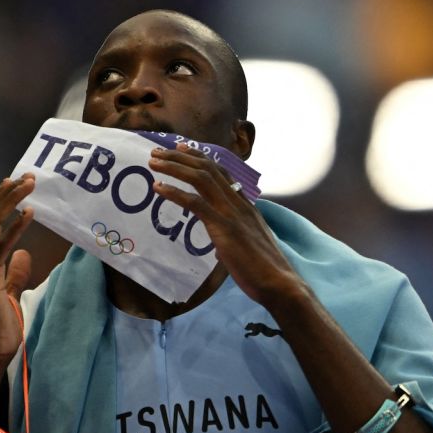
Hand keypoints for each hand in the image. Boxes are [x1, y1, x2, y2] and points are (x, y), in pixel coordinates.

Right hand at [0, 174, 35, 367]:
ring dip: (9, 201)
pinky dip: (14, 228)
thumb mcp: (9, 293)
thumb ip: (14, 273)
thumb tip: (23, 255)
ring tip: (27, 185)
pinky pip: (0, 247)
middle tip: (26, 176)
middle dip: (5, 194)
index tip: (13, 183)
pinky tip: (28, 213)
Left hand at [148, 144, 302, 307]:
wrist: (278, 283)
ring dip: (174, 167)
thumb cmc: (263, 269)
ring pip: (201, 178)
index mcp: (246, 205)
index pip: (222, 172)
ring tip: (153, 162)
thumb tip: (222, 244)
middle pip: (208, 168)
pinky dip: (174, 192)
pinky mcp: (223, 227)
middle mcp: (239, 203)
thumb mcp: (249, 244)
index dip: (200, 158)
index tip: (182, 149)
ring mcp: (231, 213)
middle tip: (158, 151)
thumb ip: (235, 236)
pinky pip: (195, 202)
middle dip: (181, 157)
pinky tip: (158, 188)